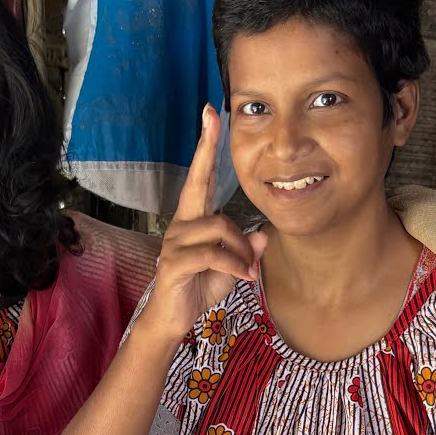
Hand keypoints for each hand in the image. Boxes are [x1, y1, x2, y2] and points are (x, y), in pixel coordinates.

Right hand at [138, 105, 267, 343]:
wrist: (172, 320)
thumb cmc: (199, 288)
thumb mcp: (232, 268)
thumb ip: (246, 251)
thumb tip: (263, 237)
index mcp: (194, 220)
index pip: (200, 177)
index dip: (205, 147)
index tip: (210, 115)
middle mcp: (181, 224)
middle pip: (198, 182)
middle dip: (206, 148)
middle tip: (213, 116)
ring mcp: (174, 242)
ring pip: (219, 227)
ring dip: (241, 249)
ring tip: (248, 270)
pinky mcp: (174, 263)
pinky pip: (211, 254)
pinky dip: (234, 265)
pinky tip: (243, 276)